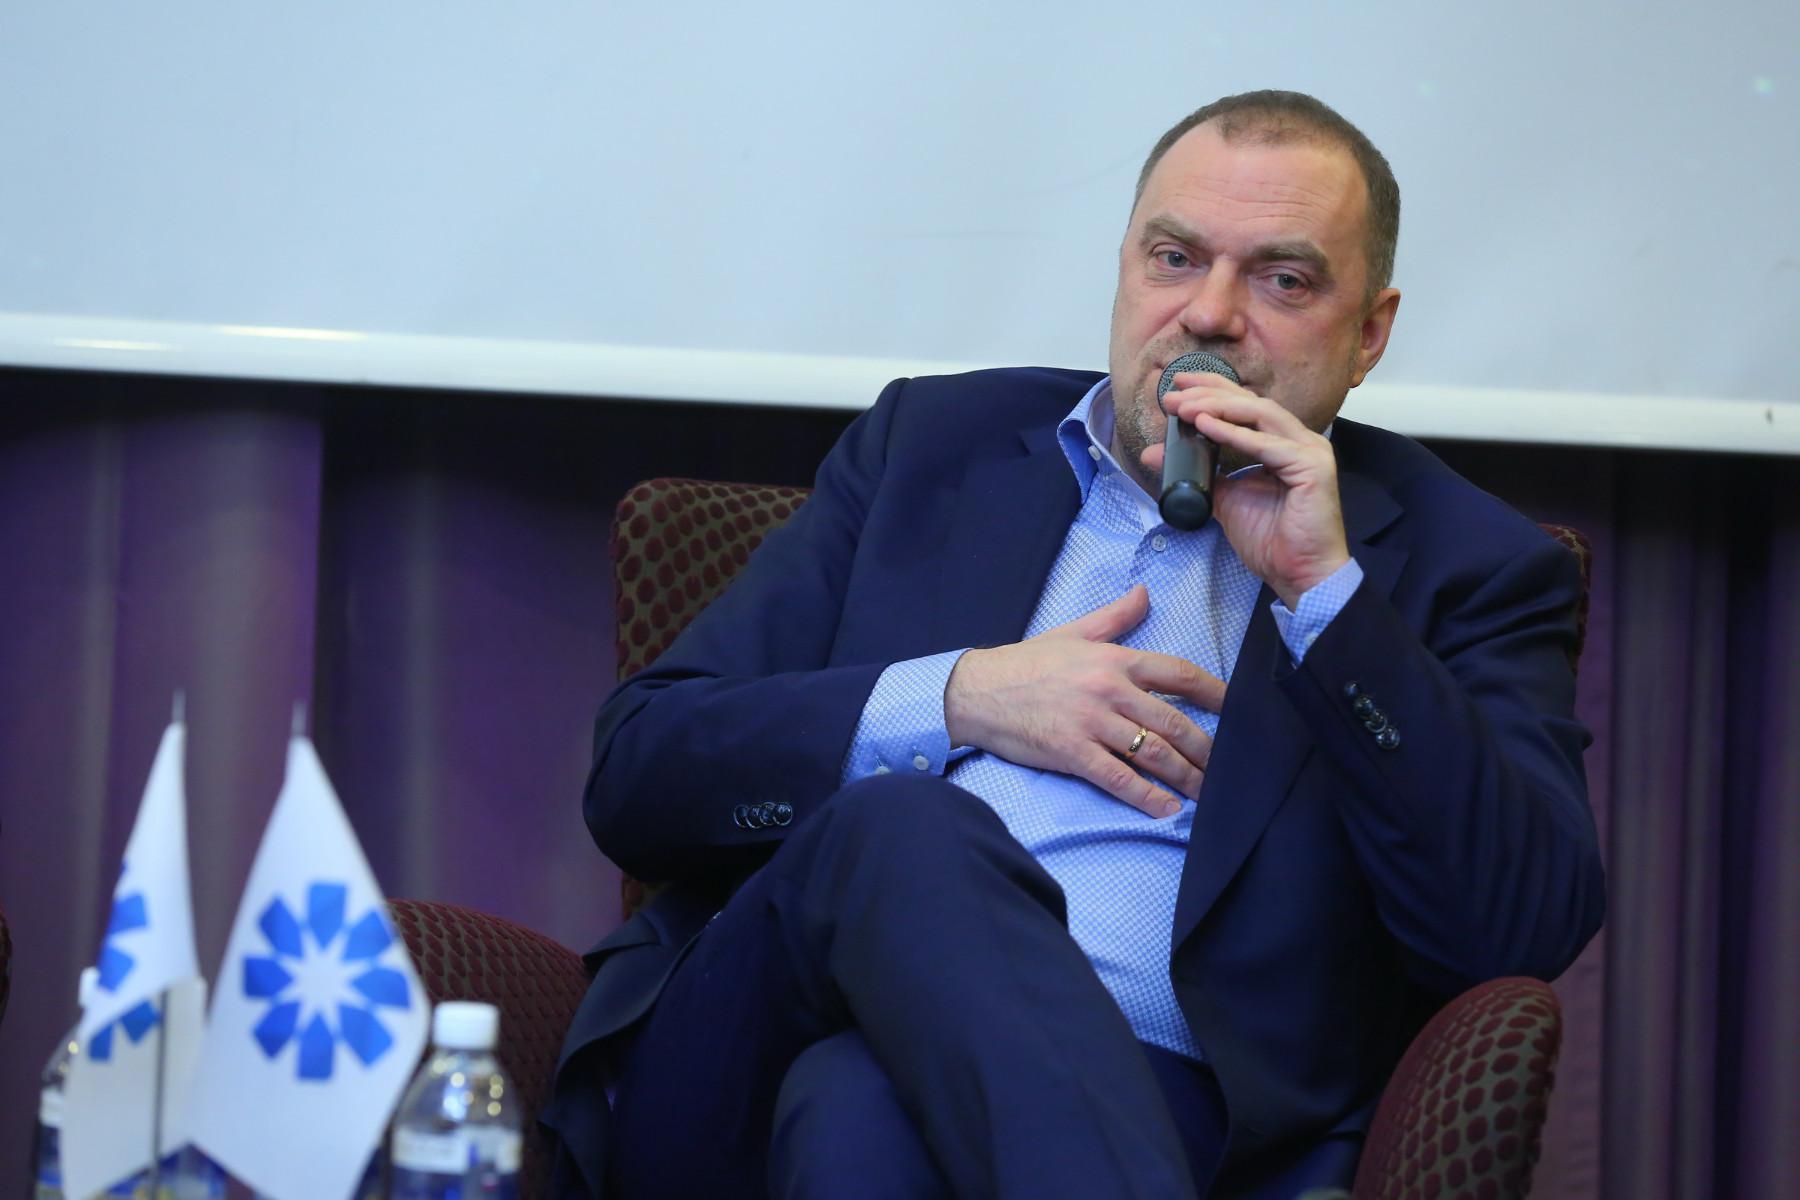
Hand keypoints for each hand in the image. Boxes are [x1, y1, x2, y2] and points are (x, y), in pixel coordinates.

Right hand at [943, 585, 1224, 817]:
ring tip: (1206, 794)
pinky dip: (1146, 797)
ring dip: (1185, 777)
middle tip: (1227, 767)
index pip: (1178, 674)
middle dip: (1205, 748)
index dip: (1214, 693)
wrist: (977, 691)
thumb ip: (1114, 617)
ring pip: (1153, 753)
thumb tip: (1144, 593)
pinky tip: (1167, 809)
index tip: (1238, 709)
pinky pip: (1118, 778)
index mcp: (1115, 660)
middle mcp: (1110, 691)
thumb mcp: (1073, 633)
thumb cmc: (1026, 663)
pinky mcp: (1072, 753)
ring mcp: (1092, 723)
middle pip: (1174, 722)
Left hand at [1141, 373, 1349, 607]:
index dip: (1212, 390)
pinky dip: (1235, 434)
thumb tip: (1155, 454)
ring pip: (1260, 415)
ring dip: (1219, 408)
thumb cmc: (1270, 540)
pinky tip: (1207, 427)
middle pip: (1251, 403)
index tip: (1177, 387)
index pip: (1245, 406)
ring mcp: (1309, 450)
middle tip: (1173, 394)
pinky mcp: (1312, 466)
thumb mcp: (1222, 498)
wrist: (1299, 575)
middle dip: (1209, 393)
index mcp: (1281, 443)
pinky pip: (1267, 445)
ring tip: (1185, 409)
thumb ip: (1196, 472)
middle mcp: (1298, 440)